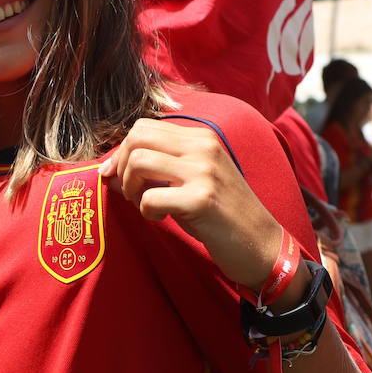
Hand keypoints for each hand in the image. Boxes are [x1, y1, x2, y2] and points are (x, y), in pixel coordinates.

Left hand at [98, 118, 282, 289]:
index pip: (144, 127)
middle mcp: (203, 147)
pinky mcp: (201, 200)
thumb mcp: (192, 180)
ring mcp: (203, 171)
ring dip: (132, 189)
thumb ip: (157, 168)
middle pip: (137, 137)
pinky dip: (146, 211)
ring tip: (147, 204)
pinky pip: (150, 198)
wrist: (261, 245)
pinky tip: (162, 218)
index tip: (117, 176)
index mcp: (201, 138)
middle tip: (133, 192)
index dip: (122, 152)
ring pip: (138, 162)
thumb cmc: (221, 214)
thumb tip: (109, 170)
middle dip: (122, 166)